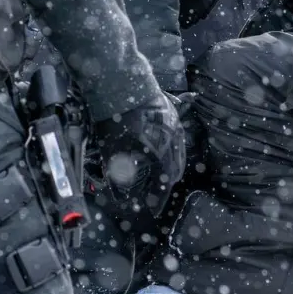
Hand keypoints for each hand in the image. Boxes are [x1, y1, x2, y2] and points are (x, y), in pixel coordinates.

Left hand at [92, 93, 186, 215]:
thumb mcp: (112, 152)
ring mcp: (176, 126)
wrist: (120, 84)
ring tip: (162, 174)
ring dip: (170, 166)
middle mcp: (174, 141)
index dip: (157, 200)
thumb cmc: (116, 118)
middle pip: (175, 170)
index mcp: (162, 154)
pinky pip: (177, 138)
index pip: (163, 185)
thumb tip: (120, 195)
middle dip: (166, 184)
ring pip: (179, 153)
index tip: (153, 210)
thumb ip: (118, 178)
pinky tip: (163, 148)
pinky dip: (171, 149)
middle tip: (156, 194)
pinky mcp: (172, 114)